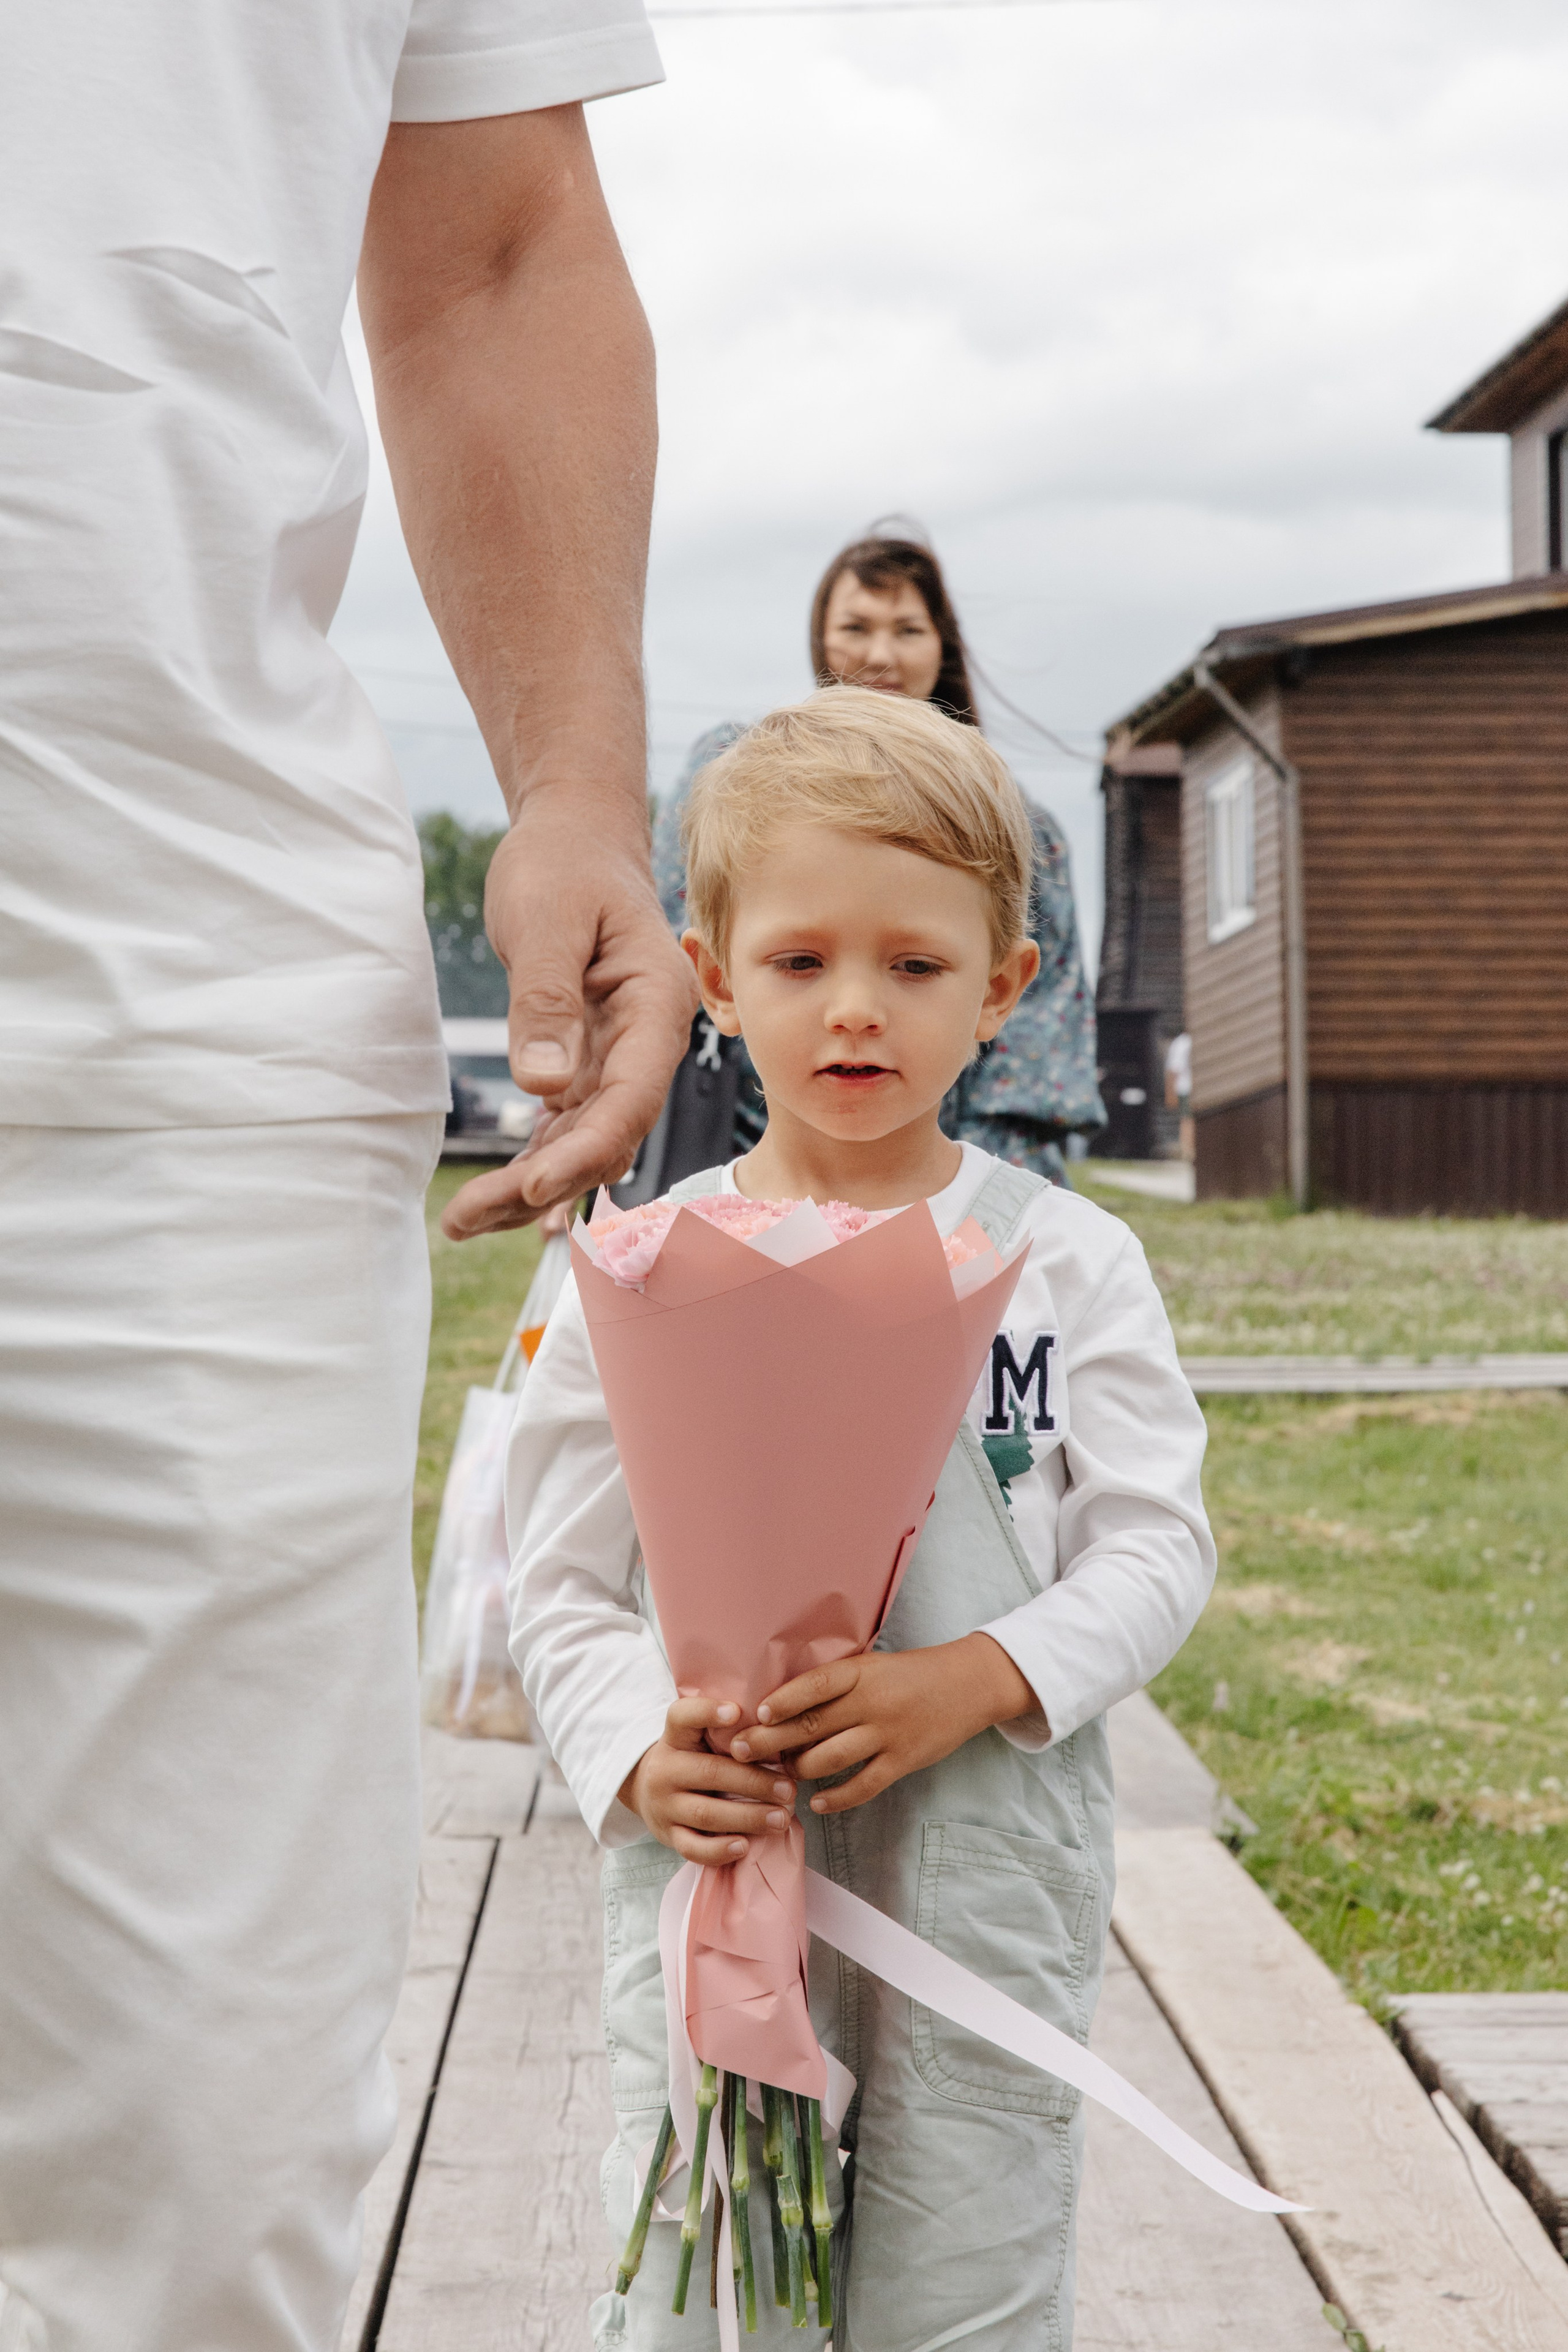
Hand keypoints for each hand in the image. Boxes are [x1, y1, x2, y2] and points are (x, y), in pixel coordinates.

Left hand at [441, 797, 696, 1237]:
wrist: (574, 837)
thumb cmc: (563, 865)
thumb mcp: (546, 920)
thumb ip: (546, 1000)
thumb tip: (542, 1085)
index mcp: (656, 1005)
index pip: (632, 1098)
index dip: (586, 1151)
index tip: (533, 1186)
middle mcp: (646, 1042)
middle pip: (607, 1132)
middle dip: (544, 1182)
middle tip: (469, 1216)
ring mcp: (618, 1056)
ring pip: (584, 1138)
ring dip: (530, 1183)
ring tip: (462, 1221)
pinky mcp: (586, 1060)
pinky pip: (563, 1123)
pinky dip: (530, 1157)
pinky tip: (489, 1197)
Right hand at [620, 1694, 798, 1864]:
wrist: (646, 1789)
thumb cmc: (692, 1758)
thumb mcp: (698, 1737)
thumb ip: (728, 1733)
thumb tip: (779, 1736)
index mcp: (674, 1737)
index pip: (683, 1717)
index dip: (708, 1712)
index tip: (736, 1712)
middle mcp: (665, 1769)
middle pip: (710, 1772)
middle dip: (754, 1782)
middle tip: (789, 1789)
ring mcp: (664, 1805)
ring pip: (706, 1813)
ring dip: (748, 1817)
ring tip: (781, 1818)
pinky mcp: (668, 1835)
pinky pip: (693, 1848)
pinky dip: (719, 1850)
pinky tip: (745, 1846)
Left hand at [729, 1637, 1040, 1815]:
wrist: (968, 1684)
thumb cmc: (910, 1673)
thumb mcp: (872, 1666)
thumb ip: (837, 1684)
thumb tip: (784, 1707)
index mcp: (861, 1672)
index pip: (814, 1685)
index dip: (782, 1701)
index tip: (755, 1713)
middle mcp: (872, 1702)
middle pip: (811, 1725)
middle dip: (770, 1741)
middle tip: (738, 1751)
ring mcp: (888, 1734)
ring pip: (830, 1758)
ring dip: (799, 1770)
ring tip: (779, 1776)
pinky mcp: (903, 1761)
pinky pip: (862, 1786)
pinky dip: (836, 1798)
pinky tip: (817, 1803)